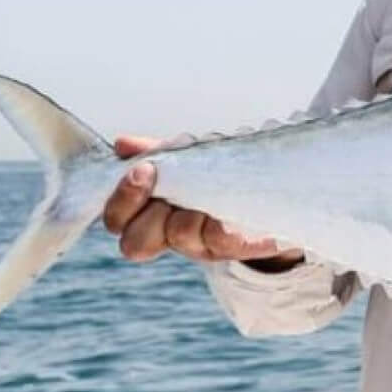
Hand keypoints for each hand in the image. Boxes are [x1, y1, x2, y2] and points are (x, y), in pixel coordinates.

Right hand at [102, 136, 300, 265]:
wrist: (273, 200)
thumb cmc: (219, 179)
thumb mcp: (186, 160)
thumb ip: (155, 153)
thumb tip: (123, 144)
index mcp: (152, 215)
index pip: (117, 220)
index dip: (122, 200)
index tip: (142, 169)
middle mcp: (171, 236)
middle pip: (135, 242)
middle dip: (148, 211)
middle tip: (162, 182)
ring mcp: (203, 246)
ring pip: (180, 236)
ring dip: (186, 212)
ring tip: (203, 190)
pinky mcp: (237, 247)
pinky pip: (222, 240)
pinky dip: (221, 224)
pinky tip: (227, 211)